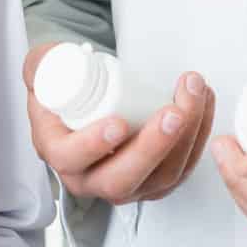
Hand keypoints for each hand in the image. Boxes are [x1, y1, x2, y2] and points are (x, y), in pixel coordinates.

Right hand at [23, 43, 214, 205]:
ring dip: (186, 138)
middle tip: (174, 113)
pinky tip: (204, 102)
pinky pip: (182, 169)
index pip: (71, 160)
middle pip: (122, 180)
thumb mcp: (42, 68)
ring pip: (160, 178)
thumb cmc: (66, 85)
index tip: (118, 123)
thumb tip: (54, 61)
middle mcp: (90, 178)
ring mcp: (127, 185)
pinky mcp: (155, 180)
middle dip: (153, 148)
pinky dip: (199, 136)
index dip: (93, 146)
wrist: (88, 96)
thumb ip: (42, 61)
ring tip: (195, 94)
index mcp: (58, 152)